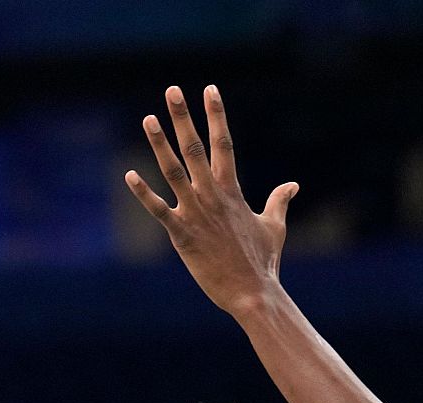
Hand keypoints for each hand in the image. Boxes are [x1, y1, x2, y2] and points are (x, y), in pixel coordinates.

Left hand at [125, 85, 297, 316]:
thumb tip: (293, 185)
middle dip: (183, 117)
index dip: (217, 114)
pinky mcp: (181, 234)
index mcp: (232, 190)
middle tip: (172, 90)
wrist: (252, 293)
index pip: (225, 143)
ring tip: (148, 119)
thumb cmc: (264, 262)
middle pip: (196, 147)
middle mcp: (212, 195)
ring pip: (173, 171)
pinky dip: (144, 193)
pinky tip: (129, 175)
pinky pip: (158, 210)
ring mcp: (196, 213)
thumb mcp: (274, 227)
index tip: (210, 89)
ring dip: (159, 144)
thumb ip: (280, 201)